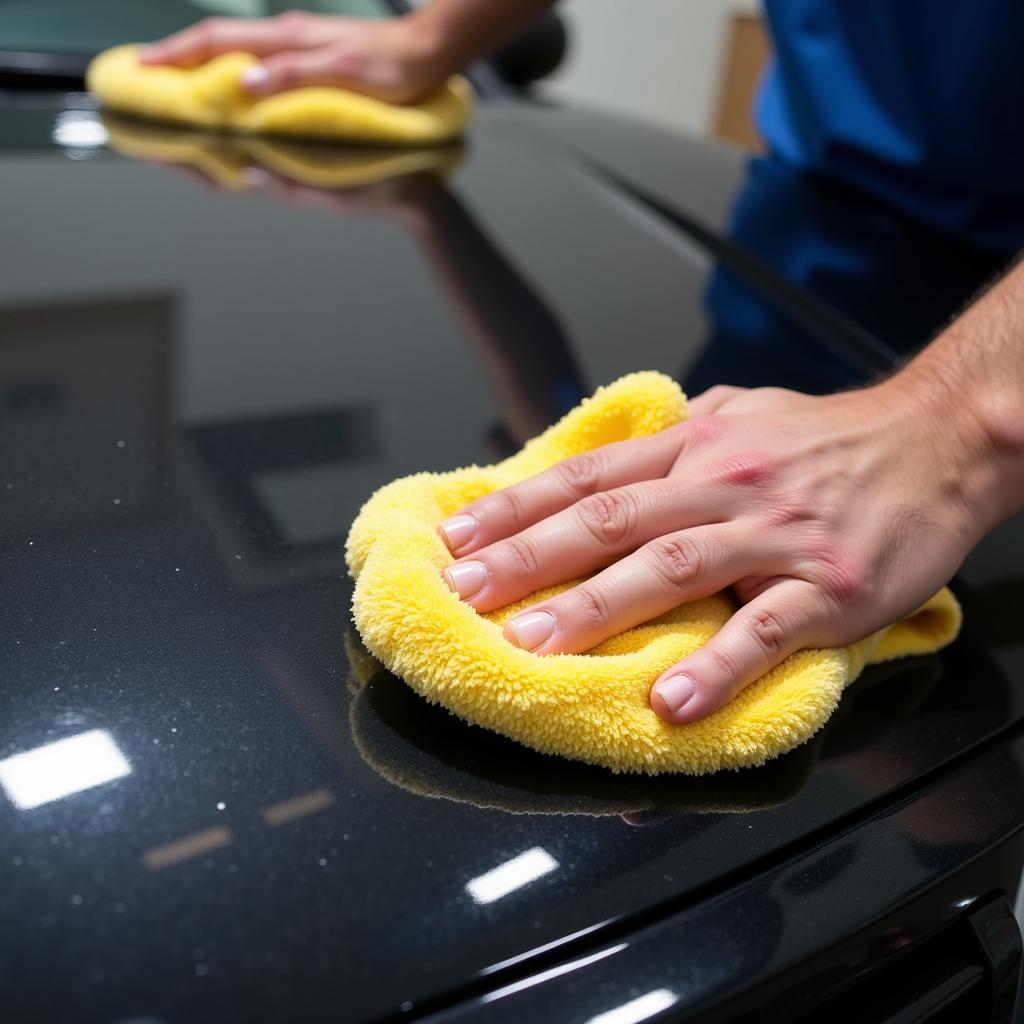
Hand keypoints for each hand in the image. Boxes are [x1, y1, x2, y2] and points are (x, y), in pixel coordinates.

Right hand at [139, 10, 447, 102]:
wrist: (431, 54)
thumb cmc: (394, 67)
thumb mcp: (345, 72)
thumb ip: (295, 75)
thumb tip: (244, 82)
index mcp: (289, 39)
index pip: (217, 41)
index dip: (177, 54)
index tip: (143, 67)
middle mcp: (288, 37)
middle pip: (219, 43)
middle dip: (179, 59)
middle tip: (148, 79)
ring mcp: (300, 45)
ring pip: (238, 52)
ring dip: (204, 67)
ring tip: (180, 88)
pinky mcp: (313, 56)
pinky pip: (261, 63)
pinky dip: (236, 74)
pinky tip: (233, 90)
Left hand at [437, 380, 989, 723]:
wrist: (942, 438)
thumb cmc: (832, 436)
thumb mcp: (744, 413)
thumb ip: (676, 435)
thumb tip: (612, 460)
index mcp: (697, 445)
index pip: (588, 476)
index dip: (517, 507)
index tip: (459, 539)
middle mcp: (724, 482)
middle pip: (611, 519)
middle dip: (530, 558)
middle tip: (466, 592)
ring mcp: (775, 534)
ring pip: (672, 567)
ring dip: (596, 607)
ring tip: (534, 644)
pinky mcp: (829, 584)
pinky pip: (766, 629)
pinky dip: (716, 665)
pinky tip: (669, 700)